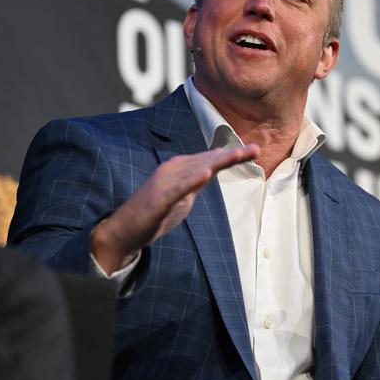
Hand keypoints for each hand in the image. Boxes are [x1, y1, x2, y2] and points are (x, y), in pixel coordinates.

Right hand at [91, 144, 258, 272]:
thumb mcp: (183, 195)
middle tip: (256, 149)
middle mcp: (173, 170)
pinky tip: (206, 174)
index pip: (212, 159)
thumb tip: (212, 170)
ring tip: (237, 154)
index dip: (233, 154)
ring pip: (196, 169)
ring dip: (217, 161)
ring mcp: (165, 184)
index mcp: (181, 169)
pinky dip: (192, 180)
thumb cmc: (155, 212)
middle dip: (232, 154)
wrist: (124, 230)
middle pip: (208, 160)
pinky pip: (178, 189)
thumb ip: (197, 182)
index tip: (255, 150)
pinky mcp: (158, 199)